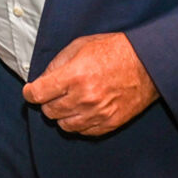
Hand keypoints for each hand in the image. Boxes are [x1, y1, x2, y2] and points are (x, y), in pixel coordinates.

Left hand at [22, 32, 157, 136]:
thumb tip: (43, 79)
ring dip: (62, 114)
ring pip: (64, 125)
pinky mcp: (110, 123)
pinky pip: (84, 131)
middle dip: (47, 102)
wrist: (148, 63)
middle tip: (53, 94)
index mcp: (74, 76)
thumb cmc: (114, 50)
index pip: (38, 94)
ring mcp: (98, 113)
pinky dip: (79, 123)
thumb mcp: (80, 46)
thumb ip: (57, 64)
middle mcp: (84, 98)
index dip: (30, 93)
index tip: (30, 91)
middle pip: (49, 111)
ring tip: (69, 102)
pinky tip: (83, 111)